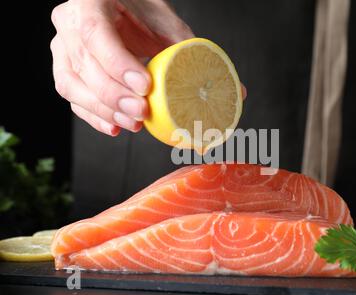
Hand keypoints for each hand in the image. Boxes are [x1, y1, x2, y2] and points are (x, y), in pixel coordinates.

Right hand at [50, 0, 194, 135]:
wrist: (121, 8)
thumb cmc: (140, 9)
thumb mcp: (162, 17)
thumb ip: (178, 42)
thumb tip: (197, 78)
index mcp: (89, 0)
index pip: (95, 34)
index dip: (118, 65)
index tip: (144, 86)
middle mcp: (69, 23)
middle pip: (84, 65)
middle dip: (115, 95)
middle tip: (142, 111)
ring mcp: (64, 48)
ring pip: (72, 86)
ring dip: (104, 111)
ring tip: (133, 122)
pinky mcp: (66, 70)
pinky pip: (74, 99)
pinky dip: (95, 117)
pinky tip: (116, 126)